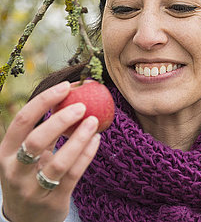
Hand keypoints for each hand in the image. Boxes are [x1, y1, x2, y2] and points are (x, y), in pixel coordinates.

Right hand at [0, 81, 100, 221]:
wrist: (25, 219)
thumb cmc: (29, 174)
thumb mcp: (24, 154)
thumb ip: (42, 131)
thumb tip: (70, 95)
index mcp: (5, 152)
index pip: (22, 121)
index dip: (44, 101)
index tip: (65, 86)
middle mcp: (15, 170)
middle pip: (36, 140)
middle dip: (60, 121)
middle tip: (82, 106)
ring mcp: (33, 188)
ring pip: (59, 162)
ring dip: (79, 139)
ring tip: (94, 121)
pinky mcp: (53, 201)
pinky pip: (74, 174)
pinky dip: (87, 155)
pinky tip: (97, 139)